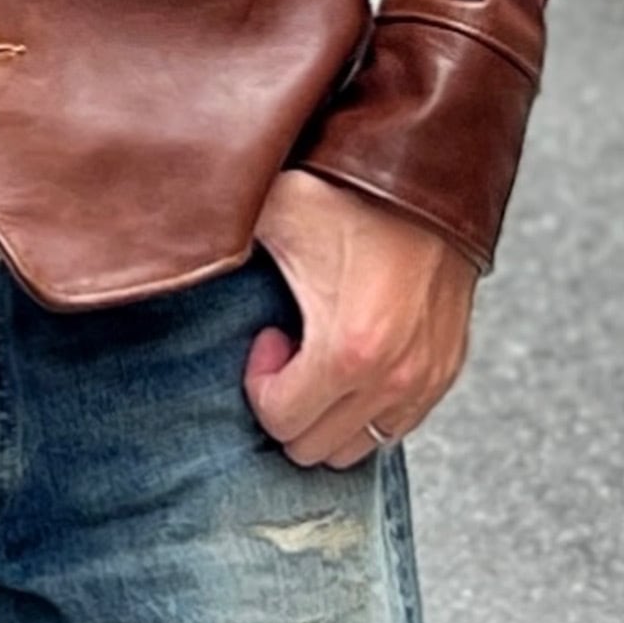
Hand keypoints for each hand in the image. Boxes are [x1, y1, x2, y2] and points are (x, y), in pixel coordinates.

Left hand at [243, 170, 477, 471]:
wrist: (429, 173)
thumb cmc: (349, 193)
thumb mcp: (276, 211)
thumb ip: (220, 235)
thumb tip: (176, 240)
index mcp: (346, 352)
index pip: (282, 423)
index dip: (260, 383)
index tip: (269, 337)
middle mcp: (393, 379)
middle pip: (316, 449)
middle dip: (291, 406)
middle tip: (290, 349)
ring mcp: (425, 380)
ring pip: (359, 448)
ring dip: (328, 414)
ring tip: (322, 355)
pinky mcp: (447, 371)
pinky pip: (398, 426)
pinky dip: (367, 408)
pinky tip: (356, 356)